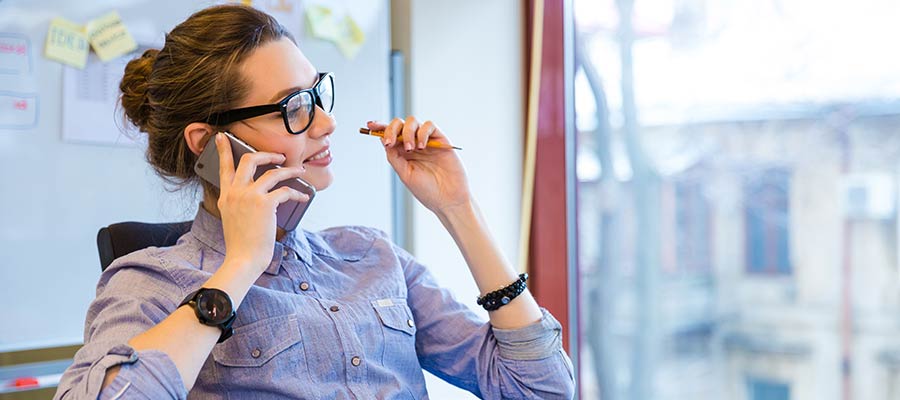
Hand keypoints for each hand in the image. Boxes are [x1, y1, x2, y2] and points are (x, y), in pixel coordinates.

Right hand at [214, 133, 308, 275]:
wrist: (243, 259)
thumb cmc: (242, 244)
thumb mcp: (232, 218)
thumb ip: (238, 202)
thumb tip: (256, 194)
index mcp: (226, 196)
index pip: (223, 167)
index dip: (223, 150)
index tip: (222, 137)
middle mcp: (235, 192)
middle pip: (248, 160)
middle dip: (266, 154)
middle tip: (278, 156)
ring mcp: (249, 196)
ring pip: (272, 172)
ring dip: (290, 170)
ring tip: (299, 171)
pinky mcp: (265, 204)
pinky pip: (285, 190)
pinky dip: (297, 192)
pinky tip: (303, 196)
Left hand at [367, 118, 471, 214]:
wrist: (448, 199)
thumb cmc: (427, 191)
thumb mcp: (405, 174)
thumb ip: (394, 157)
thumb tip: (382, 140)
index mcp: (402, 153)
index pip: (390, 135)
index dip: (380, 127)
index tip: (369, 125)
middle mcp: (413, 144)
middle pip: (399, 125)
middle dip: (391, 129)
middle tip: (390, 142)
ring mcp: (426, 141)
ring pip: (412, 121)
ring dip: (407, 132)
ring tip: (410, 148)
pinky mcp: (440, 139)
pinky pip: (429, 125)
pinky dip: (423, 132)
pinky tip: (422, 146)